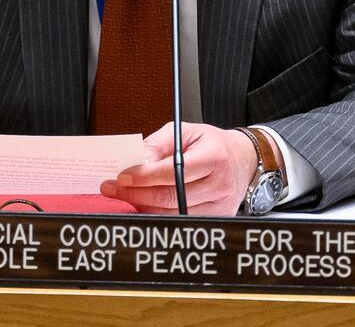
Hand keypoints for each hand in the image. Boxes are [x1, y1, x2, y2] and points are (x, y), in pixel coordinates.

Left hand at [99, 122, 258, 214]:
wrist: (242, 160)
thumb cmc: (212, 144)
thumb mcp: (185, 132)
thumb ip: (158, 144)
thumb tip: (135, 161)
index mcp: (214, 157)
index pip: (174, 171)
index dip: (144, 176)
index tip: (121, 177)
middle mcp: (220, 183)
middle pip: (171, 197)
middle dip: (136, 194)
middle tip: (112, 189)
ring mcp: (220, 205)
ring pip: (172, 213)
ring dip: (144, 206)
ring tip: (126, 196)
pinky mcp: (216, 218)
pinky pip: (180, 221)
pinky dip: (159, 214)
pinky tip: (145, 205)